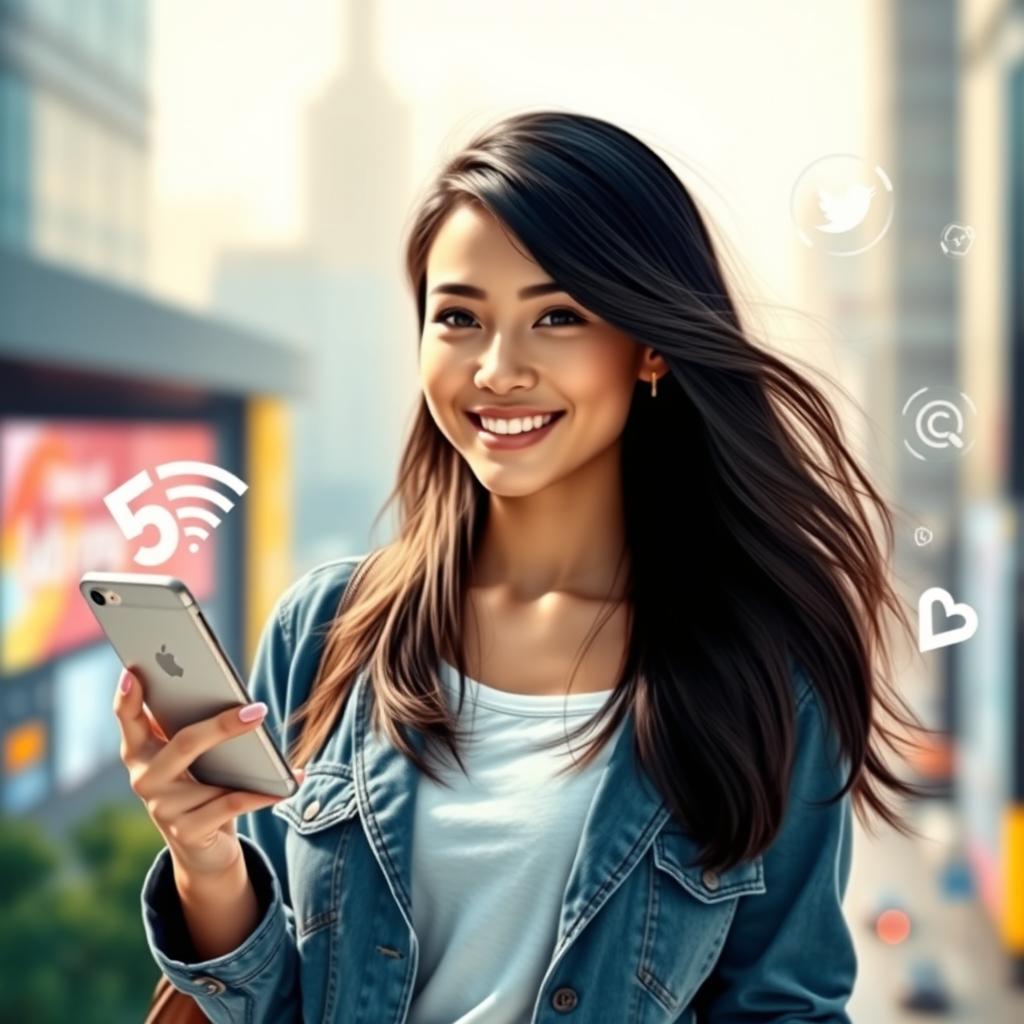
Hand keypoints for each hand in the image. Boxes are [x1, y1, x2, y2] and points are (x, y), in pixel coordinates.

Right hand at [113, 667, 303, 879]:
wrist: (202, 847)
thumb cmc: (200, 784)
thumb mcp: (193, 756)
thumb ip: (195, 726)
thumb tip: (238, 701)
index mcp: (141, 750)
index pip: (129, 718)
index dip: (126, 697)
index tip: (132, 672)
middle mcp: (144, 778)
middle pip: (184, 743)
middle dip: (222, 725)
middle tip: (258, 710)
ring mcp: (162, 808)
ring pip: (210, 780)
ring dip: (253, 766)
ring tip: (281, 757)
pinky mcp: (186, 833)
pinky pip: (230, 806)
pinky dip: (261, 796)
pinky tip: (286, 786)